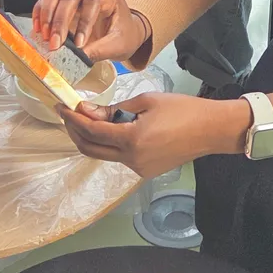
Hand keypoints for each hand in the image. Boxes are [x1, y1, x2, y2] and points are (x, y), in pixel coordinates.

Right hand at [32, 0, 147, 57]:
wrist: (125, 30)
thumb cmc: (124, 35)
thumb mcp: (119, 45)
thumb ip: (100, 50)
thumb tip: (79, 58)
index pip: (92, 3)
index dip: (83, 22)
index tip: (78, 44)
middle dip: (60, 20)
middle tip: (55, 43)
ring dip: (47, 12)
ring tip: (43, 34)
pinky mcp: (65, 3)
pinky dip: (40, 11)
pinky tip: (37, 28)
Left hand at [57, 93, 250, 177]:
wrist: (210, 130)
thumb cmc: (182, 109)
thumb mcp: (147, 101)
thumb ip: (115, 108)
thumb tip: (88, 111)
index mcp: (132, 139)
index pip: (92, 131)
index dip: (74, 119)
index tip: (62, 107)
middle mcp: (131, 159)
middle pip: (91, 149)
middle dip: (75, 132)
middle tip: (67, 115)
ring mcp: (138, 169)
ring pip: (104, 155)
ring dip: (91, 139)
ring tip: (85, 120)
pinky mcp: (145, 171)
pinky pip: (119, 158)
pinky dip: (109, 144)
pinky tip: (111, 130)